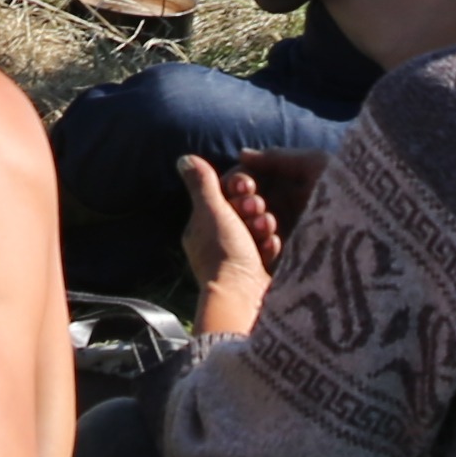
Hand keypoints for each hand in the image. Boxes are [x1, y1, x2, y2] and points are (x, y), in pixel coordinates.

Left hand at [175, 156, 279, 337]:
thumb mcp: (211, 210)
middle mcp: (217, 242)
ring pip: (259, 227)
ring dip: (264, 223)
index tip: (246, 187)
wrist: (243, 298)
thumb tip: (185, 158)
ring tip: (265, 231)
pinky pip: (268, 247)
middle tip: (256, 211)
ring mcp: (238, 258)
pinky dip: (271, 245)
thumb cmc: (223, 252)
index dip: (237, 187)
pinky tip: (271, 247)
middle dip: (254, 206)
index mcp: (201, 227)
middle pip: (243, 210)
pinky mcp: (258, 271)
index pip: (222, 195)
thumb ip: (202, 183)